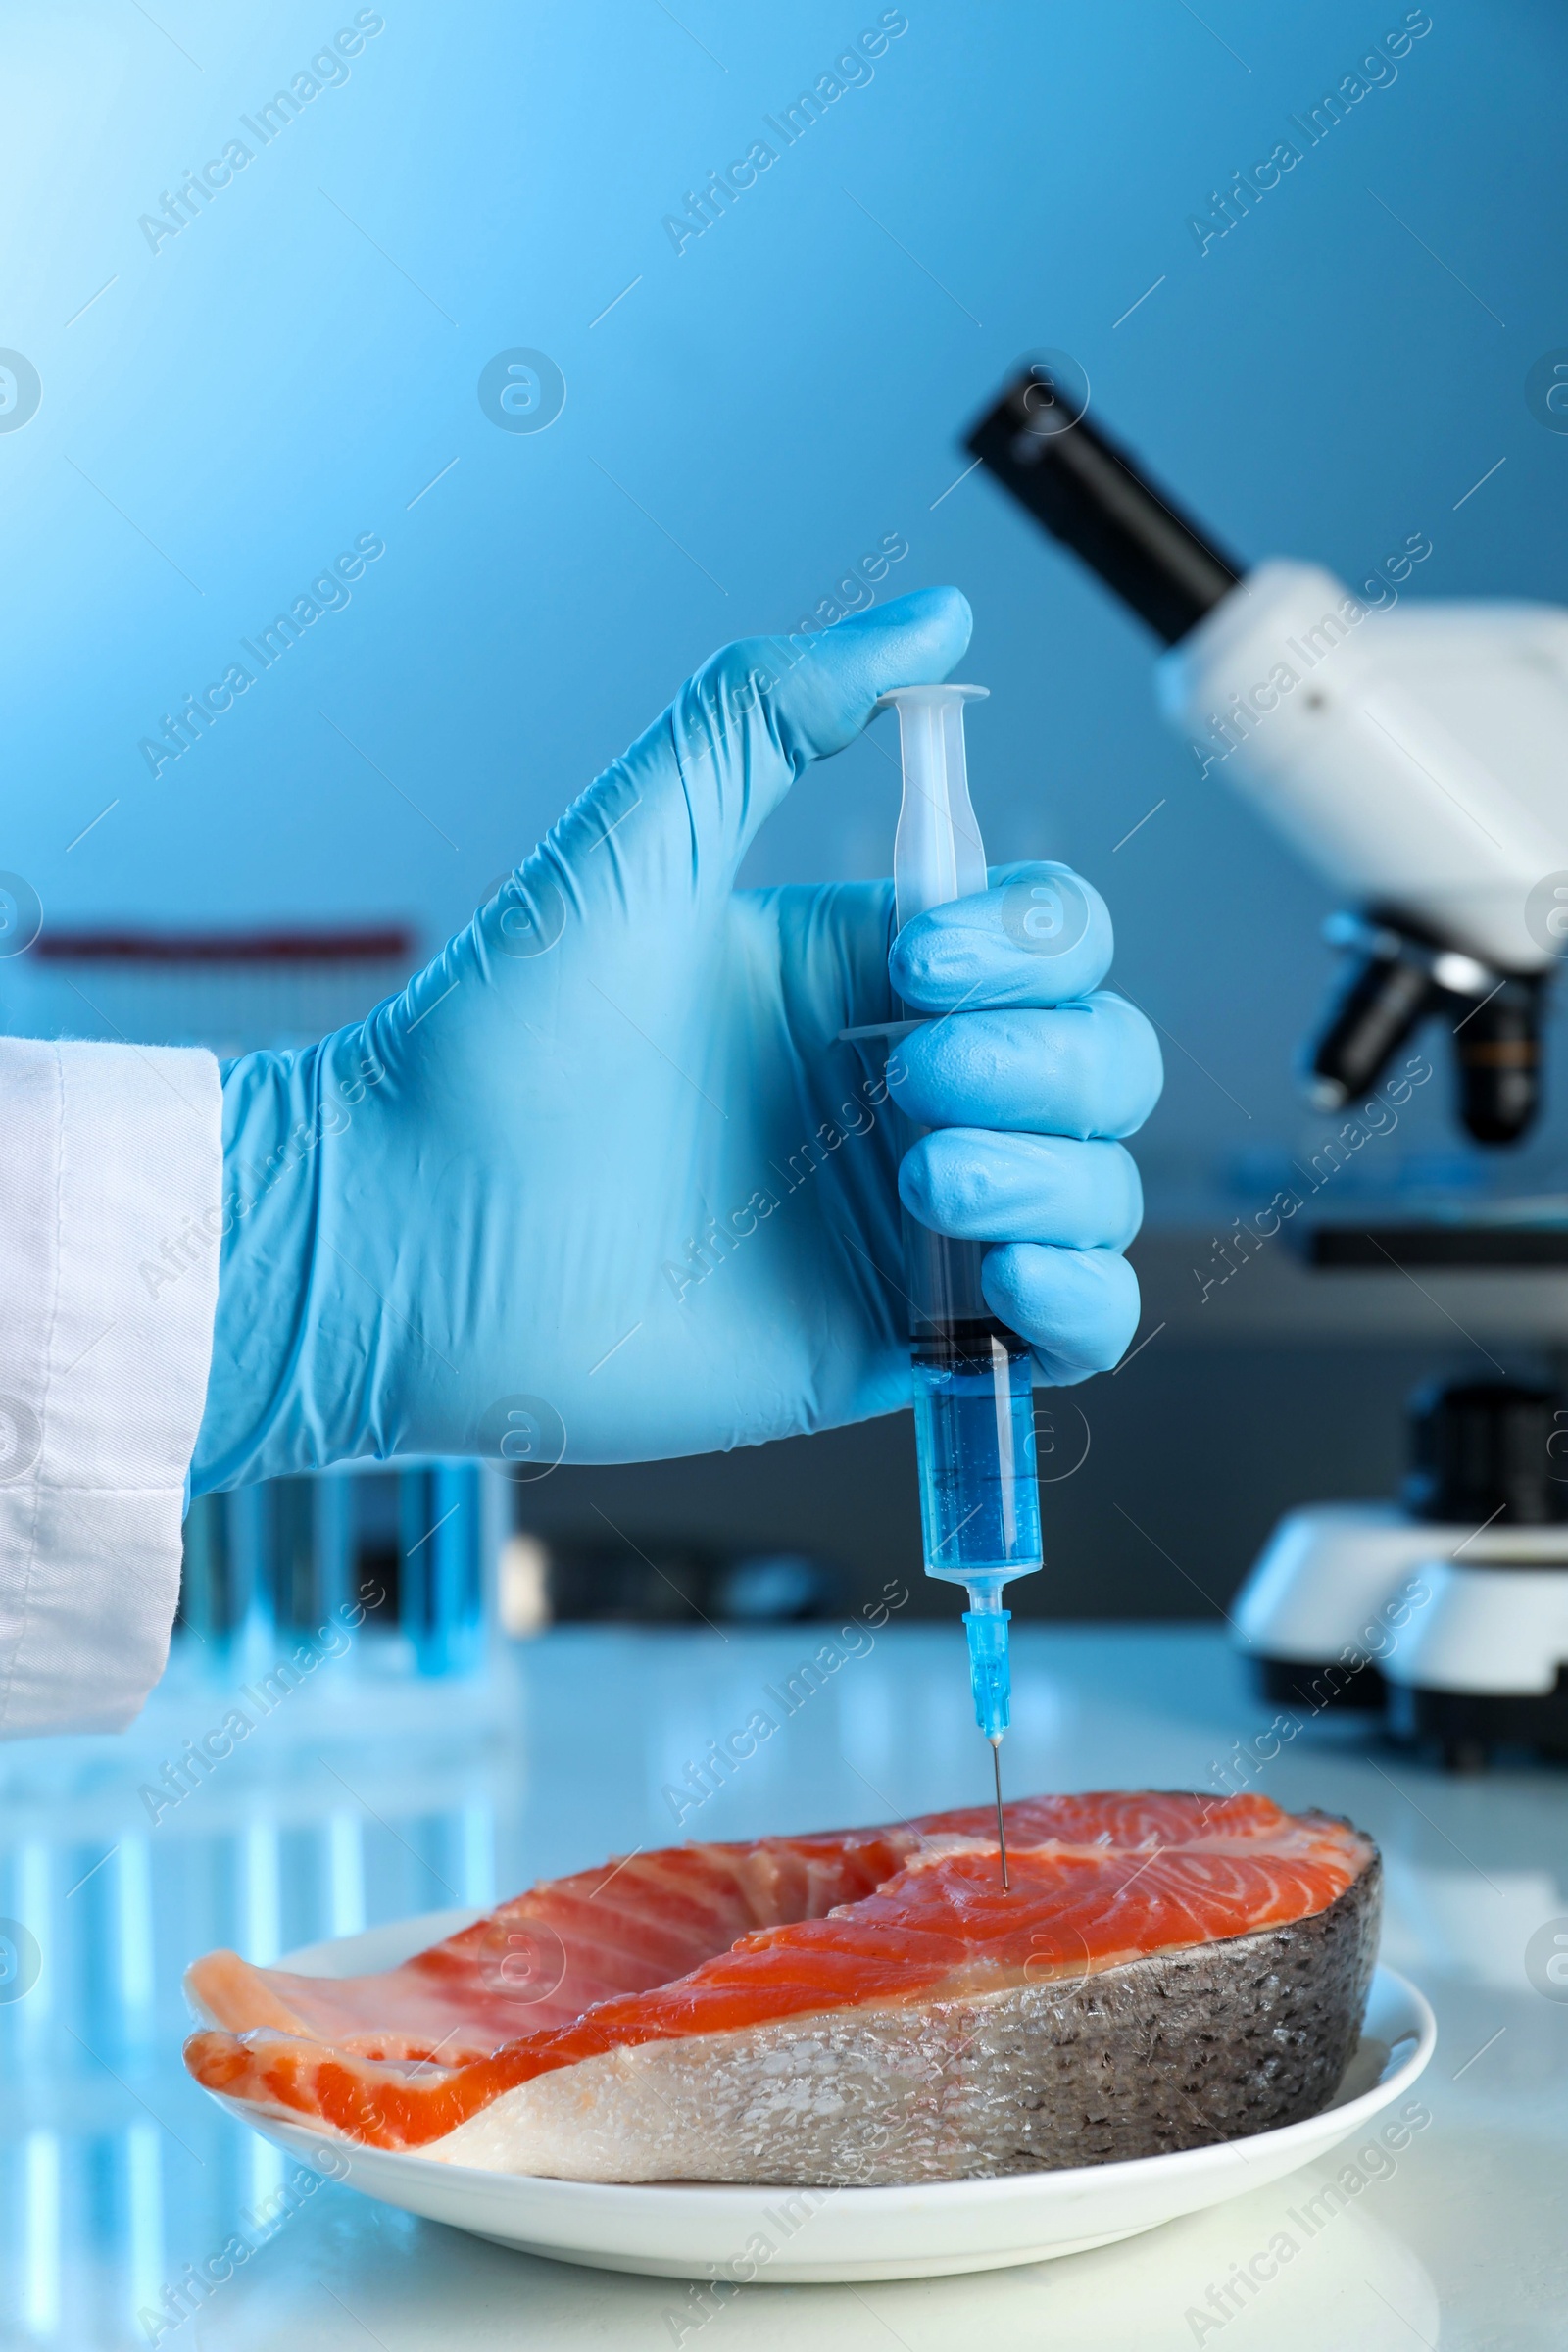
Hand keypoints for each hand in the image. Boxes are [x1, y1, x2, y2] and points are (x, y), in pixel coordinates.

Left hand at [191, 588, 1161, 1488]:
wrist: (406, 1233)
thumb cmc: (497, 1041)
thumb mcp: (639, 841)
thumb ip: (771, 712)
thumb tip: (937, 616)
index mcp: (860, 977)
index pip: (1052, 943)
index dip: (1030, 948)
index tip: (912, 965)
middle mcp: (896, 1094)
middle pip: (1101, 1061)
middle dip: (1045, 1063)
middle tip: (910, 1082)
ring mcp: (900, 1226)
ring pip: (1097, 1190)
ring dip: (1056, 1178)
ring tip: (928, 1184)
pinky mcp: (886, 1342)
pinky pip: (1065, 1332)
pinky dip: (1080, 1305)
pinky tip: (1008, 1285)